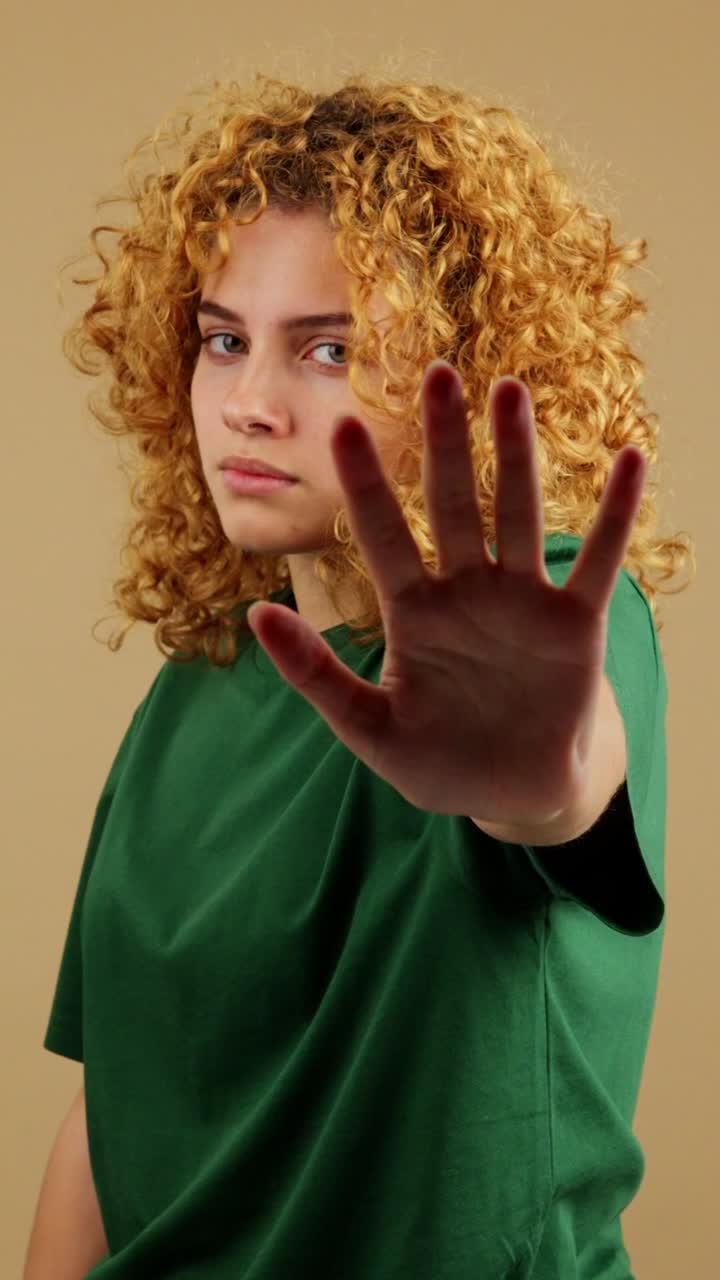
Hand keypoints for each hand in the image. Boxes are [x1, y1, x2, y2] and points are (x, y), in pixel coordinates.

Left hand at [246, 363, 645, 822]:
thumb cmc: (438, 761)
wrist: (514, 793)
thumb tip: (256, 614)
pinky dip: (616, 513)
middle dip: (445, 442)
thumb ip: (316, 675)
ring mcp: (523, 600)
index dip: (365, 484)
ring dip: (517, 454)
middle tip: (439, 374)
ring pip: (518, 514)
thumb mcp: (369, 728)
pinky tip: (629, 460)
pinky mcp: (576, 622)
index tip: (343, 426)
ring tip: (510, 391)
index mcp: (413, 611)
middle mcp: (466, 591)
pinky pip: (601, 558)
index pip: (382, 535)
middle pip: (453, 503)